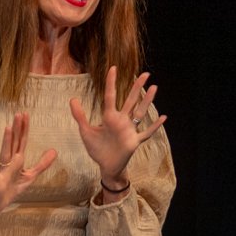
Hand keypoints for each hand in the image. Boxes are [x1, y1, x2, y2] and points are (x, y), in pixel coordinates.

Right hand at [0, 112, 58, 219]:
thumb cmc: (13, 187)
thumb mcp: (31, 175)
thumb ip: (42, 163)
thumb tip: (54, 150)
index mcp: (17, 159)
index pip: (22, 141)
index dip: (25, 128)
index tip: (26, 114)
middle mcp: (9, 161)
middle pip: (14, 142)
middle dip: (17, 129)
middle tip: (18, 114)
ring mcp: (2, 170)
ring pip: (4, 152)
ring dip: (6, 140)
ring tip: (8, 128)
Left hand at [69, 66, 166, 185]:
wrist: (105, 166)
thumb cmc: (97, 148)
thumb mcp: (86, 132)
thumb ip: (80, 116)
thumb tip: (72, 99)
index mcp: (109, 117)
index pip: (111, 97)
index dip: (111, 83)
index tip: (113, 68)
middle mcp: (122, 121)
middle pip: (131, 100)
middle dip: (137, 87)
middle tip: (145, 74)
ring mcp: (130, 130)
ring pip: (141, 113)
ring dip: (147, 101)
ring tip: (155, 87)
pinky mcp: (134, 141)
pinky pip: (146, 133)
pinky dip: (155, 127)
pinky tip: (163, 117)